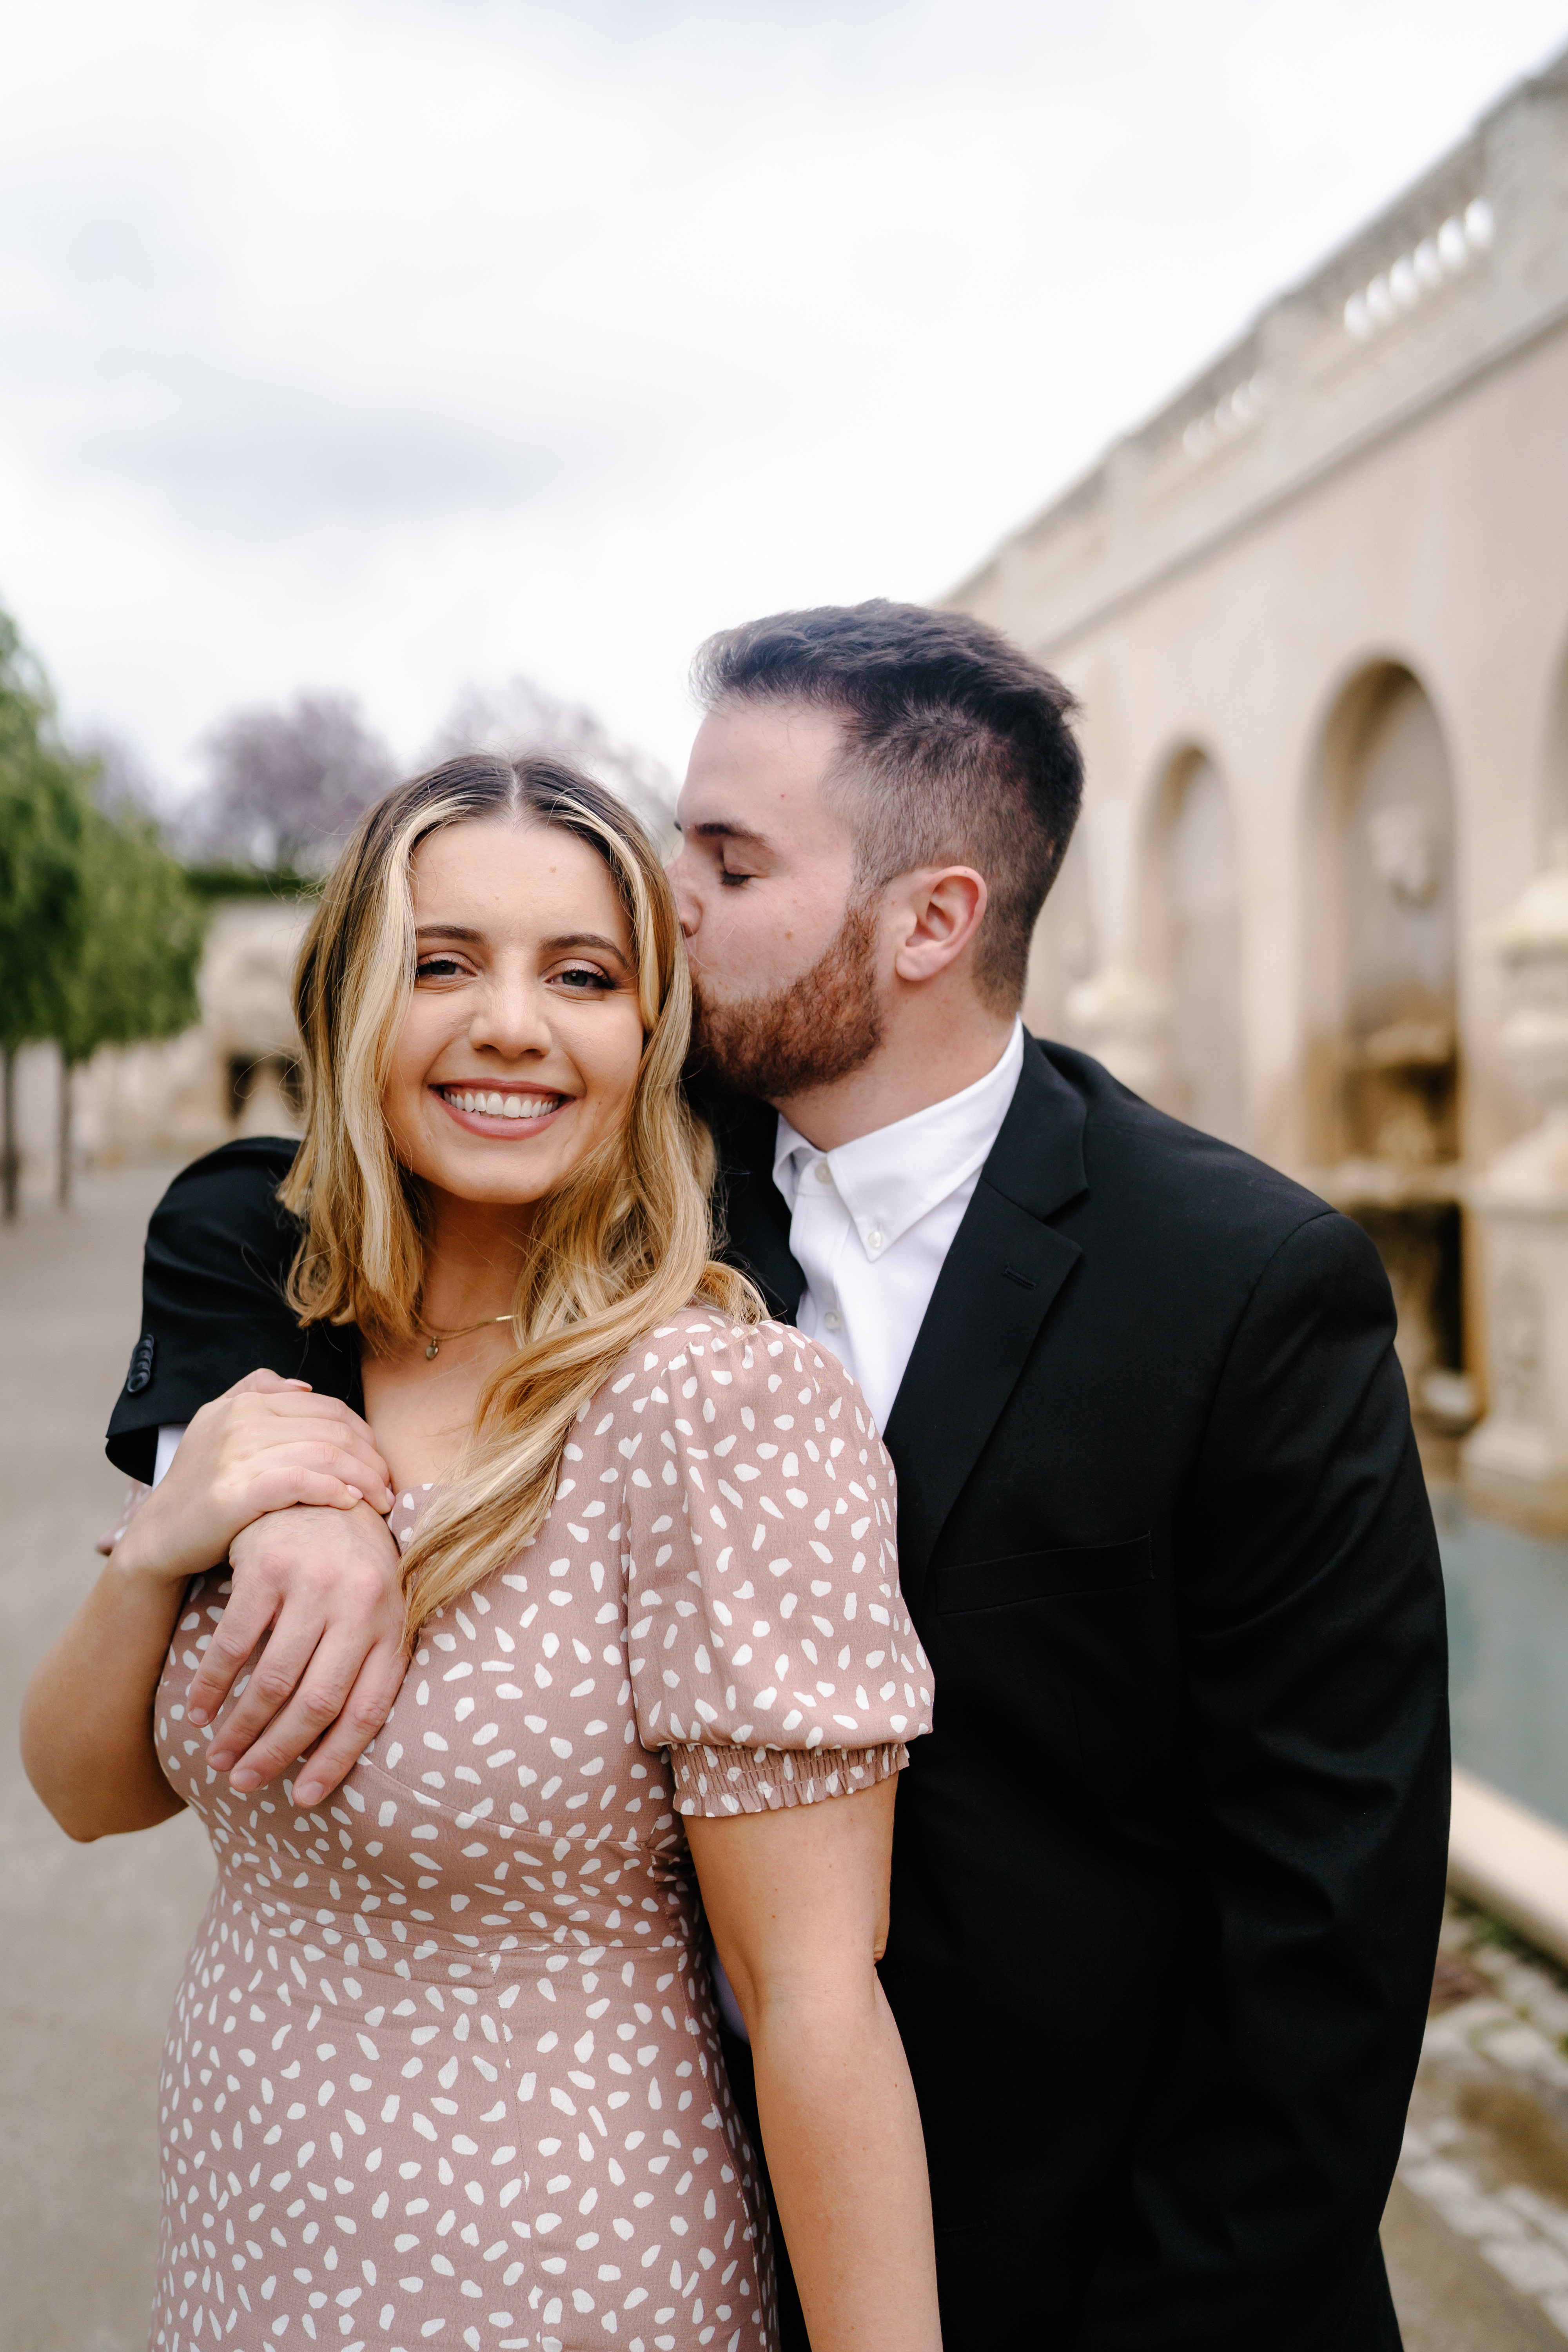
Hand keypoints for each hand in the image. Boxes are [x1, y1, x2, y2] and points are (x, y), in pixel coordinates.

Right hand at [113, 1369, 393, 1588]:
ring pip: (325, 1453)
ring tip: (381, 1500)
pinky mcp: (234, 1493)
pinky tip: (352, 1504)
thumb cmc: (199, 1488)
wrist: (158, 1538)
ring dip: (364, 1478)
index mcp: (244, 1403)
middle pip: (333, 1430)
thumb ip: (254, 1393)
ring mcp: (235, 1456)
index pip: (327, 1409)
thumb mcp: (217, 1427)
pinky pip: (301, 1481)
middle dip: (371, 1458)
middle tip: (389, 1485)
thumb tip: (303, 1387)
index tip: (379, 1462)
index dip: (363, 1434)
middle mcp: (240, 1422)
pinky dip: (334, 1490)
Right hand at [193, 1500, 408, 1807]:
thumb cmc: (354, 1565)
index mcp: (392, 1624)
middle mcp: (360, 1605)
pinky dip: (211, 1684)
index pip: (366, 1710)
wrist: (327, 1487)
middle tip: (243, 1783)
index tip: (303, 1798)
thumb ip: (366, 1667)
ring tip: (218, 1757)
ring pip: (272, 1679)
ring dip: (240, 1728)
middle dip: (276, 1752)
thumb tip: (335, 1750)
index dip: (334, 1761)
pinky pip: (234, 1641)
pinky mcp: (269, 1565)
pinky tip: (197, 1710)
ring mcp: (314, 1583)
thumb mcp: (379, 1612)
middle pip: (316, 1702)